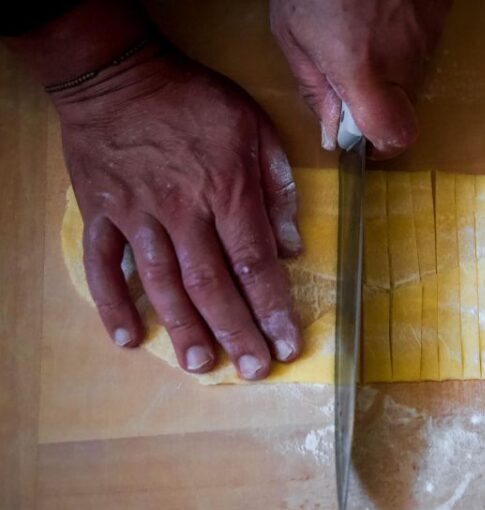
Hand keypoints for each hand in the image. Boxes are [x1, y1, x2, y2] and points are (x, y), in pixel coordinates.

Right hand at [54, 47, 302, 379]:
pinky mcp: (101, 213)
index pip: (255, 262)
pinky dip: (112, 302)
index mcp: (227, 190)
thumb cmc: (193, 99)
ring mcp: (137, 214)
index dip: (272, 307)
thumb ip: (277, 185)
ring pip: (162, 282)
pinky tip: (128, 337)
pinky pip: (103, 265)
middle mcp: (183, 210)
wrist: (118, 73)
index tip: (286, 344)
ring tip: (199, 365)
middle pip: (213, 283)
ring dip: (182, 327)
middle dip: (236, 331)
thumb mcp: (254, 125)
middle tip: (251, 371)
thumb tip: (293, 247)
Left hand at [270, 0, 451, 157]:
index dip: (381, 145)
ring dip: (389, 67)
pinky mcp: (440, 13)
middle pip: (403, 108)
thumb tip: (332, 133)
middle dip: (379, 102)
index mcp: (360, 68)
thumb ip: (315, 88)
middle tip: (351, 72)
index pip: (395, 135)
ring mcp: (428, 35)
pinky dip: (404, 39)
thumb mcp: (292, 33)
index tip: (363, 138)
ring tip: (362, 30)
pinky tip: (382, 13)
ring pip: (413, 75)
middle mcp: (402, 58)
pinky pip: (424, 44)